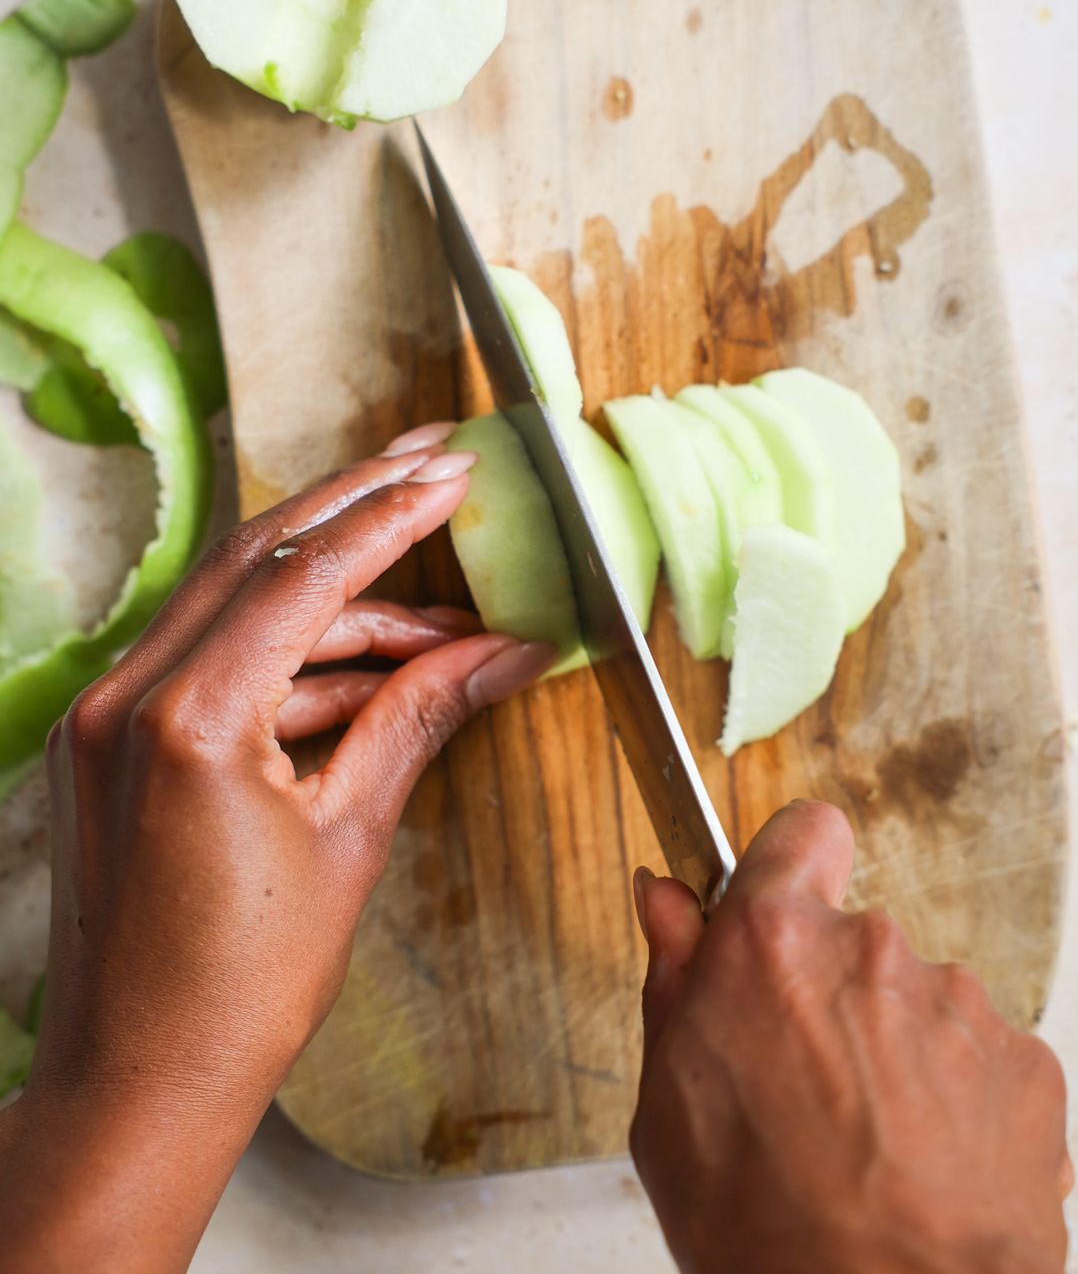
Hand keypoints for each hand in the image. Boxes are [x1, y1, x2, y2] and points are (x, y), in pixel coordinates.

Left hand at [0, 423, 554, 1273]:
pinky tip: (370, 664)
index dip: (393, 514)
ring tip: (436, 616)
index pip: (307, 574)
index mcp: (189, 721)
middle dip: (354, 502)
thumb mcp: (352, 836)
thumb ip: (420, 717)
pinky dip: (289, 651)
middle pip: (257, 553)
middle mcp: (128, 697)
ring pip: (234, 600)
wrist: (140, 1082)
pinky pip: (210, 655)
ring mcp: (106, 713)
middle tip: (431, 463)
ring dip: (335, 594)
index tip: (455, 473)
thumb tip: (503, 652)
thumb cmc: (240, 988)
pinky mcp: (109, 735)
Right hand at [630, 801, 1071, 1273]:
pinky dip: (956, 1097)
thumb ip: (674, 980)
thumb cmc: (765, 1234)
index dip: (790, 866)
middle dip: (830, 991)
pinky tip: (924, 1164)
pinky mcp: (1026, 1064)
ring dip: (895, 1049)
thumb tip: (667, 902)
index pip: (801, 831)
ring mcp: (960, 1006)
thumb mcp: (669, 1105)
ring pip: (917, 1000)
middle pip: (853, 937)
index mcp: (775, 945)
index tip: (779, 910)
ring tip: (869, 1143)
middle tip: (806, 1082)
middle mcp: (874, 951)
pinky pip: (978, 1056)